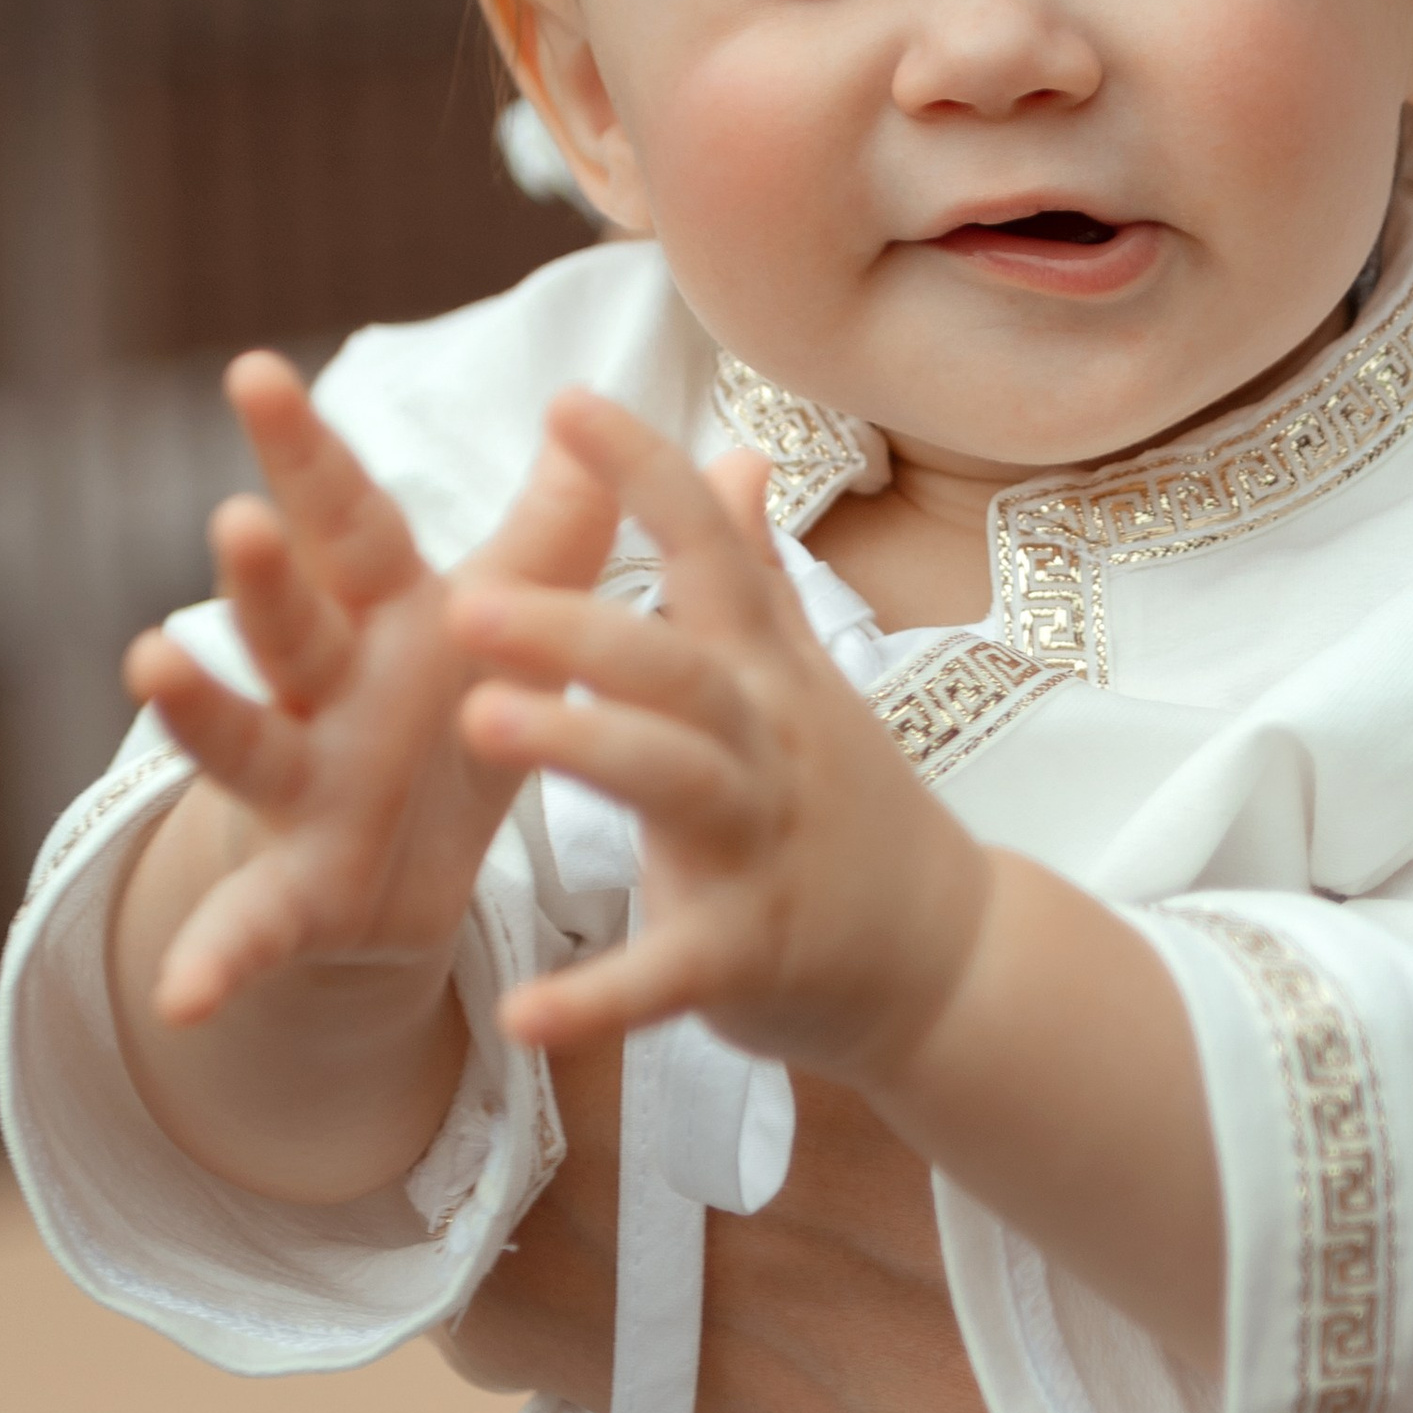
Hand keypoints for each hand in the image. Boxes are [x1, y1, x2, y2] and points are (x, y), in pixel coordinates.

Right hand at [124, 353, 616, 1026]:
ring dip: (194, 710)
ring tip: (148, 664)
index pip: (340, 524)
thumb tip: (604, 419)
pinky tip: (177, 996)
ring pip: (240, 743)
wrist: (410, 870)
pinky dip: (212, 960)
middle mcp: (322, 692)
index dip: (304, 453)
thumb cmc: (447, 714)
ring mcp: (296, 790)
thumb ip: (554, 531)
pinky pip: (248, 929)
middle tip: (236, 520)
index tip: (254, 371)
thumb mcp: (503, 624)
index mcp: (379, 619)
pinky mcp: (295, 892)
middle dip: (259, 576)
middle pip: (285, 623)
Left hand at [455, 393, 1227, 1366]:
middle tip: (464, 598)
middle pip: (673, 665)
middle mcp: (766, 742)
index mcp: (763, 671)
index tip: (567, 399)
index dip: (644, 472)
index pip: (708, 549)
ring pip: (673, 783)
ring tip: (477, 720)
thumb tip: (736, 450)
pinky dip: (598, 998)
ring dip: (580, 747)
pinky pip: (666, 975)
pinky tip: (520, 1013)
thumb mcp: (801, 679)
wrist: (949, 957)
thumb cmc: (848, 807)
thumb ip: (757, 571)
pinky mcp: (748, 956)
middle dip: (574, 626)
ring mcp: (764, 847)